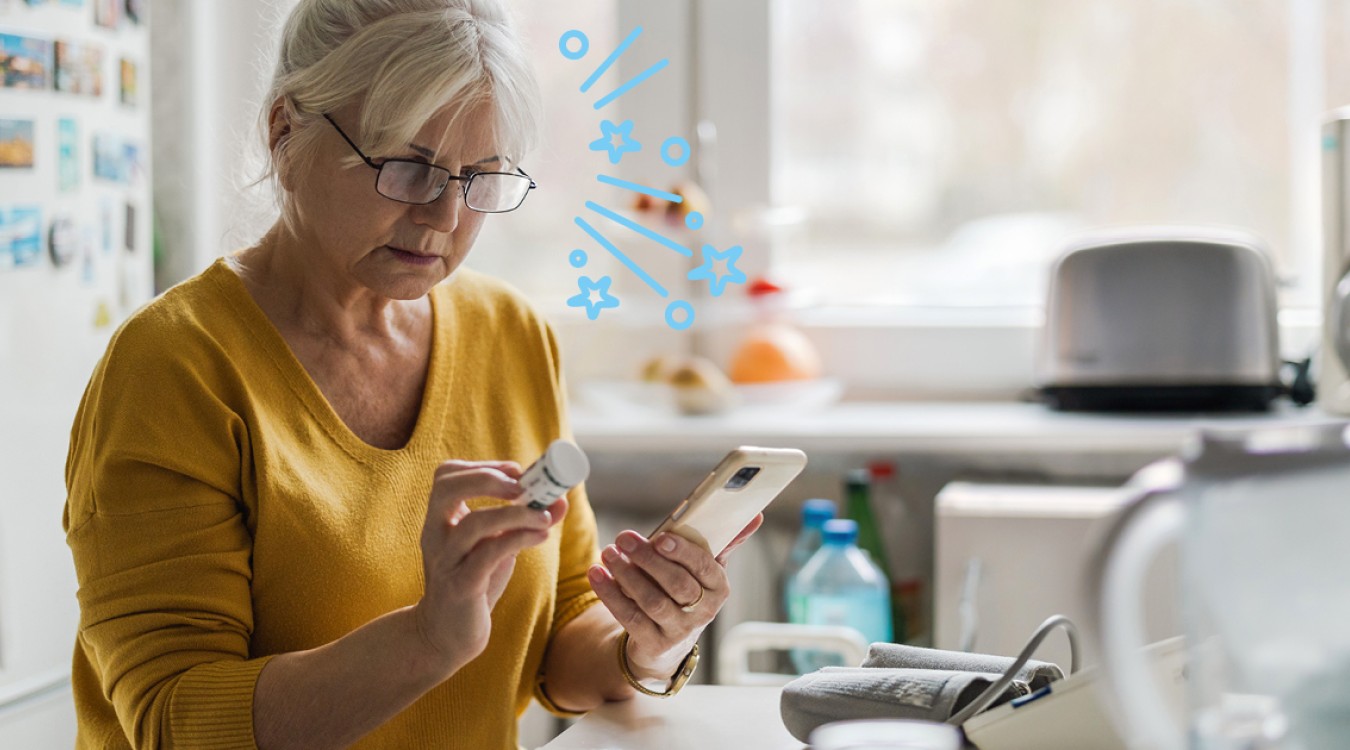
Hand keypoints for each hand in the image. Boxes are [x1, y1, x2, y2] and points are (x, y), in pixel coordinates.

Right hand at [414, 460, 566, 673]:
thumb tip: (560, 500)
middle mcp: (436, 535)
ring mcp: (446, 560)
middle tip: (522, 486)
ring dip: (515, 514)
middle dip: (488, 479)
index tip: (516, 471)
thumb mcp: (496, 546)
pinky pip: (487, 556)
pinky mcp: (461, 587)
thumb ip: (523, 522)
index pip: (446, 475)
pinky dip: (518, 540)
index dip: (481, 466)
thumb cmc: (473, 582)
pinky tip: (541, 536)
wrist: (446, 635)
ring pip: (473, 525)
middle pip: (447, 488)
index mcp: (441, 519)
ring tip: (544, 518)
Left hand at [588, 514, 763, 680]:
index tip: (661, 536)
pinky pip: (630, 618)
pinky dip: (611, 594)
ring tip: (609, 553)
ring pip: (651, 601)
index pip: (704, 567)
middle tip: (625, 538)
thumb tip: (753, 515)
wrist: (668, 642)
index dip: (683, 552)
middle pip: (676, 584)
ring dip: (627, 575)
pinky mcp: (653, 644)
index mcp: (719, 588)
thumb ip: (725, 541)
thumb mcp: (706, 570)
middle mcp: (703, 612)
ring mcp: (678, 631)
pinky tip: (597, 575)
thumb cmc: (687, 592)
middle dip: (649, 559)